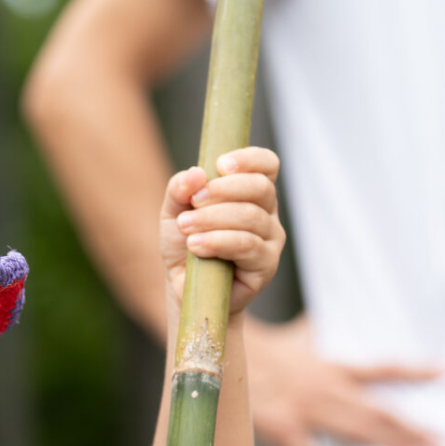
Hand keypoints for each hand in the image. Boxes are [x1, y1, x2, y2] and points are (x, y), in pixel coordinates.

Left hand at [160, 147, 284, 315]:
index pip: (267, 165)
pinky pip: (247, 245)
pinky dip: (218, 241)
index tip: (220, 164)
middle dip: (223, 190)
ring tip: (185, 227)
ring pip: (251, 217)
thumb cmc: (184, 244)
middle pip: (260, 188)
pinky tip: (196, 245)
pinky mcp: (266, 265)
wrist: (183, 286)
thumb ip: (180, 189)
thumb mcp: (174, 211)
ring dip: (213, 218)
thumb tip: (196, 174)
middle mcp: (267, 213)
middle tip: (194, 201)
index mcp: (251, 193)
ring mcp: (270, 239)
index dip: (249, 159)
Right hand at [245, 315, 440, 445]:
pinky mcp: (284, 430)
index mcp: (330, 367)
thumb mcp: (291, 336)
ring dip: (391, 444)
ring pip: (358, 432)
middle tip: (441, 440)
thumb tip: (320, 324)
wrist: (223, 354)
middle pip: (378, 411)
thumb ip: (312, 334)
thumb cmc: (256, 347)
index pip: (381, 369)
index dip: (414, 372)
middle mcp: (327, 389)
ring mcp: (307, 412)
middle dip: (411, 427)